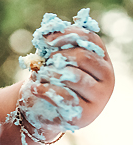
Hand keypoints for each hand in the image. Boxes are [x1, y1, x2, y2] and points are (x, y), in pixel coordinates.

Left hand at [17, 10, 114, 139]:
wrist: (43, 107)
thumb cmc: (51, 77)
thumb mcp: (53, 58)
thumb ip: (55, 43)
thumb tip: (48, 29)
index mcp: (101, 60)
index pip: (91, 39)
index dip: (67, 34)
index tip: (46, 39)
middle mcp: (107, 78)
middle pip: (83, 56)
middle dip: (57, 56)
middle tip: (45, 63)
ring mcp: (100, 98)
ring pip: (74, 76)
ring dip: (50, 73)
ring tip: (41, 76)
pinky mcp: (87, 115)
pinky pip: (64, 96)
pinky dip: (44, 89)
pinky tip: (36, 88)